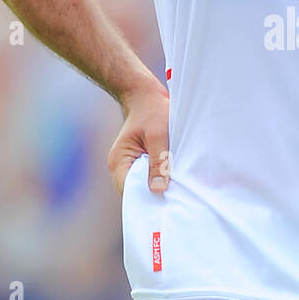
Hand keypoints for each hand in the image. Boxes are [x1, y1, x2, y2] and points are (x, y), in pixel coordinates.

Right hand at [107, 80, 169, 195]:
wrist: (147, 95)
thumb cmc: (151, 111)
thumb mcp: (158, 135)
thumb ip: (158, 162)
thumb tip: (157, 190)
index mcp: (119, 162)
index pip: (131, 192)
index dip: (149, 199)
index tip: (169, 203)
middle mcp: (121, 167)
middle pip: (138, 191)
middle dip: (157, 195)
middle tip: (178, 199)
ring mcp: (130, 165)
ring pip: (145, 185)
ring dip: (160, 185)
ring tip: (178, 189)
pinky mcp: (140, 162)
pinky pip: (150, 176)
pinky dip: (161, 177)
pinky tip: (174, 178)